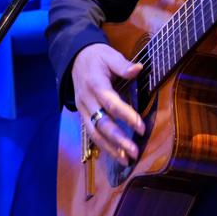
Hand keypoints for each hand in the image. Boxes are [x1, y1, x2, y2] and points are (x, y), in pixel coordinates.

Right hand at [71, 44, 143, 165]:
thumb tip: (138, 69)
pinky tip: (116, 155)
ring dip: (110, 149)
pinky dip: (103, 147)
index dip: (126, 115)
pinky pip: (91, 134)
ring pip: (94, 133)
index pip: (110, 103)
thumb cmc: (96, 58)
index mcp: (94, 84)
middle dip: (118, 139)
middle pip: (101, 123)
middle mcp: (86, 100)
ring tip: (126, 160)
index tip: (141, 126)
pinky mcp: (83, 116)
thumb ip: (123, 65)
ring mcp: (83, 110)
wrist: (75, 59)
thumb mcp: (109, 55)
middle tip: (134, 151)